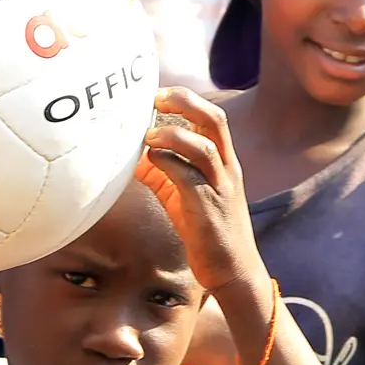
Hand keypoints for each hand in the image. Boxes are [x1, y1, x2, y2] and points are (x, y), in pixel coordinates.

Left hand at [135, 87, 263, 295]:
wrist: (233, 271)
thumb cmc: (208, 232)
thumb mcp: (183, 196)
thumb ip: (162, 173)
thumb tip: (132, 157)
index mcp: (223, 162)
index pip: (212, 117)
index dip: (187, 99)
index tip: (158, 93)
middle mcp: (227, 169)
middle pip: (215, 121)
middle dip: (186, 102)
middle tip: (157, 97)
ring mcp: (220, 188)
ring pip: (206, 147)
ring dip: (175, 135)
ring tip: (148, 134)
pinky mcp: (208, 210)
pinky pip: (191, 179)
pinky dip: (169, 165)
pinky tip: (150, 161)